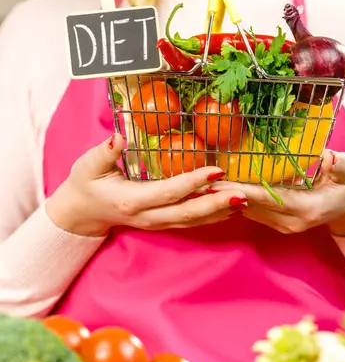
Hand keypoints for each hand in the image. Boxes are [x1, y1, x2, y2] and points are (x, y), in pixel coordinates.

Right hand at [46, 134, 246, 236]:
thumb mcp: (88, 165)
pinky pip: (190, 223)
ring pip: (193, 222)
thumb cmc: (85, 185)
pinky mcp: (162, 224)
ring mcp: (156, 224)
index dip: (194, 182)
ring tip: (245, 200)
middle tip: (243, 193)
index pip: (169, 192)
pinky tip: (230, 208)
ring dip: (220, 212)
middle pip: (188, 213)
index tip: (217, 169)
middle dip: (217, 204)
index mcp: (132, 200)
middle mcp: (148, 217)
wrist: (82, 214)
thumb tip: (119, 137)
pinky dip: (212, 216)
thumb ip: (105, 152)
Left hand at [210, 150, 344, 236]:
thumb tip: (327, 158)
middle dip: (225, 196)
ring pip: (248, 212)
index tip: (220, 184)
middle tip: (198, 184)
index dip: (243, 191)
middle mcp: (291, 222)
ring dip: (225, 201)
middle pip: (252, 207)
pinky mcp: (278, 223)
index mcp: (307, 209)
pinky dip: (235, 202)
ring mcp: (284, 226)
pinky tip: (217, 192)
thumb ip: (340, 165)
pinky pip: (252, 212)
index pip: (269, 198)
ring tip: (200, 187)